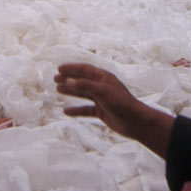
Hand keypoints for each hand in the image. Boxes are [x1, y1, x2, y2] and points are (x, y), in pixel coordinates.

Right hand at [55, 63, 173, 157]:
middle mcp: (102, 87)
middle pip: (82, 80)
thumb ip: (85, 86)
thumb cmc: (121, 103)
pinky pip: (85, 109)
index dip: (72, 68)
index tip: (59, 69)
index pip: (85, 70)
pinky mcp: (101, 111)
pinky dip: (76, 110)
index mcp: (104, 78)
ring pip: (82, 94)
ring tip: (58, 90)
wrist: (135, 122)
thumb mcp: (102, 91)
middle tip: (55, 79)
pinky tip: (66, 111)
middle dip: (69, 79)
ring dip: (70, 92)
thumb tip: (69, 82)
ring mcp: (101, 99)